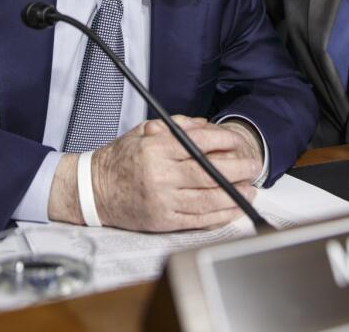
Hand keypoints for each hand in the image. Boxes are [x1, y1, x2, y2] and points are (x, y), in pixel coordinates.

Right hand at [48, 115, 260, 231]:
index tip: (236, 141)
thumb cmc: (121, 159)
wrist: (95, 190)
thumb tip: (207, 126)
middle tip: (253, 166)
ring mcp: (163, 200)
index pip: (199, 143)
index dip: (223, 141)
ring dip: (235, 194)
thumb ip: (176, 127)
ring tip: (250, 189)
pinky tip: (233, 208)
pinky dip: (220, 215)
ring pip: (208, 199)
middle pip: (209, 172)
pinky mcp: (164, 221)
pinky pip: (199, 219)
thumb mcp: (143, 132)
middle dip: (238, 169)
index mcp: (156, 149)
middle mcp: (161, 175)